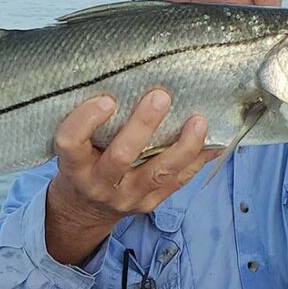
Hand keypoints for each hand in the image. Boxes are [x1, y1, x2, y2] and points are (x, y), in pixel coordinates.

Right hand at [45, 90, 219, 264]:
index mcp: (75, 166)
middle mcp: (99, 184)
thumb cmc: (83, 164)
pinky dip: (199, 160)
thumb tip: (132, 79)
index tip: (105, 100)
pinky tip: (216, 142)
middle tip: (160, 97)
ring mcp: (129, 197)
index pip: (71, 143)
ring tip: (198, 121)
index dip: (86, 121)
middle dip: (143, 126)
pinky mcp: (151, 203)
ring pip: (158, 173)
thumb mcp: (75, 147)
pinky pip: (179, 181)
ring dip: (182, 145)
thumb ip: (92, 124)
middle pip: (121, 157)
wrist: (85, 209)